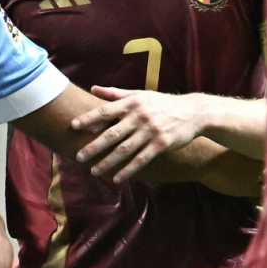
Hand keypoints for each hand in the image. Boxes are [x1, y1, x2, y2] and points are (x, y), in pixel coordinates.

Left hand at [71, 87, 206, 182]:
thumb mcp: (141, 95)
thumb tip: (93, 88)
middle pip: (112, 134)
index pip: (106, 111)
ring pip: (125, 150)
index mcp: (133, 103)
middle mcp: (140, 117)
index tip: (73, 126)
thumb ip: (116, 94)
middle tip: (79, 157)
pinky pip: (141, 160)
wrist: (193, 112)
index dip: (89, 118)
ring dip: (108, 162)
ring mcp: (151, 131)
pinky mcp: (161, 144)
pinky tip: (116, 178)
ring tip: (94, 171)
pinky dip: (128, 170)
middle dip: (94, 146)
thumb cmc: (163, 103)